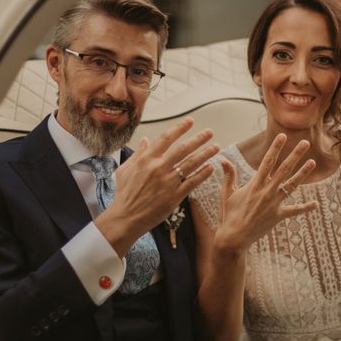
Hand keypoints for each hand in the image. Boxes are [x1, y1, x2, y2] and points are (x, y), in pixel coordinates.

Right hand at [96, 117, 218, 256]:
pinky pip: (192, 182)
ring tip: (216, 147)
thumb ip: (137, 154)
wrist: (126, 218)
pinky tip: (211, 167)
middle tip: (210, 132)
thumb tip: (146, 140)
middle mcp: (159, 168)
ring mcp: (168, 182)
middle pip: (183, 149)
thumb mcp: (125, 170)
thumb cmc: (124, 195)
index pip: (167, 139)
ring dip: (205, 154)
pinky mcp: (174, 196)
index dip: (180, 128)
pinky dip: (203, 174)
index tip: (190, 121)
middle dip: (198, 139)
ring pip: (191, 164)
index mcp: (146, 160)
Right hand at [213, 134, 318, 255]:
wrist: (233, 237)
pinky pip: (294, 211)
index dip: (276, 147)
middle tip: (305, 143)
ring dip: (303, 173)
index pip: (268, 161)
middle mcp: (266, 191)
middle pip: (284, 169)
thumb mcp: (227, 193)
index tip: (282, 136)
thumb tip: (222, 160)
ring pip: (292, 185)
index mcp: (255, 184)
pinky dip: (305, 207)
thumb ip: (229, 176)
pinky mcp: (278, 216)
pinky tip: (315, 204)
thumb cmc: (229, 215)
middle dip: (295, 154)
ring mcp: (274, 203)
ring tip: (313, 162)